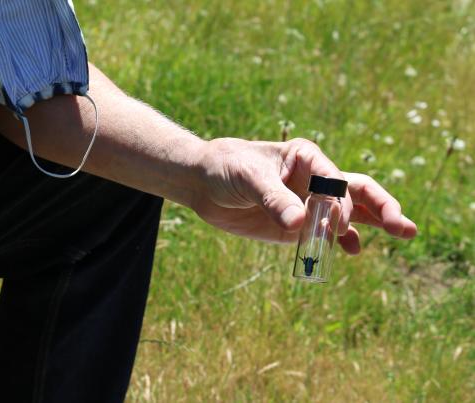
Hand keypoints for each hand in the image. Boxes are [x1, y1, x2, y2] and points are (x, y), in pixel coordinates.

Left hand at [190, 137, 416, 253]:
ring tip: (405, 232)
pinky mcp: (298, 223)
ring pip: (350, 212)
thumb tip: (300, 225)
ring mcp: (308, 202)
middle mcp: (314, 179)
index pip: (335, 179)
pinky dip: (342, 240)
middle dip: (382, 207)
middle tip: (404, 228)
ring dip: (375, 222)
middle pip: (356, 191)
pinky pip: (327, 233)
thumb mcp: (248, 178)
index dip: (342, 202)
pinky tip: (353, 250)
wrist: (204, 183)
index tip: (336, 224)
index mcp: (306, 157)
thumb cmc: (226, 167)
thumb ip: (273, 199)